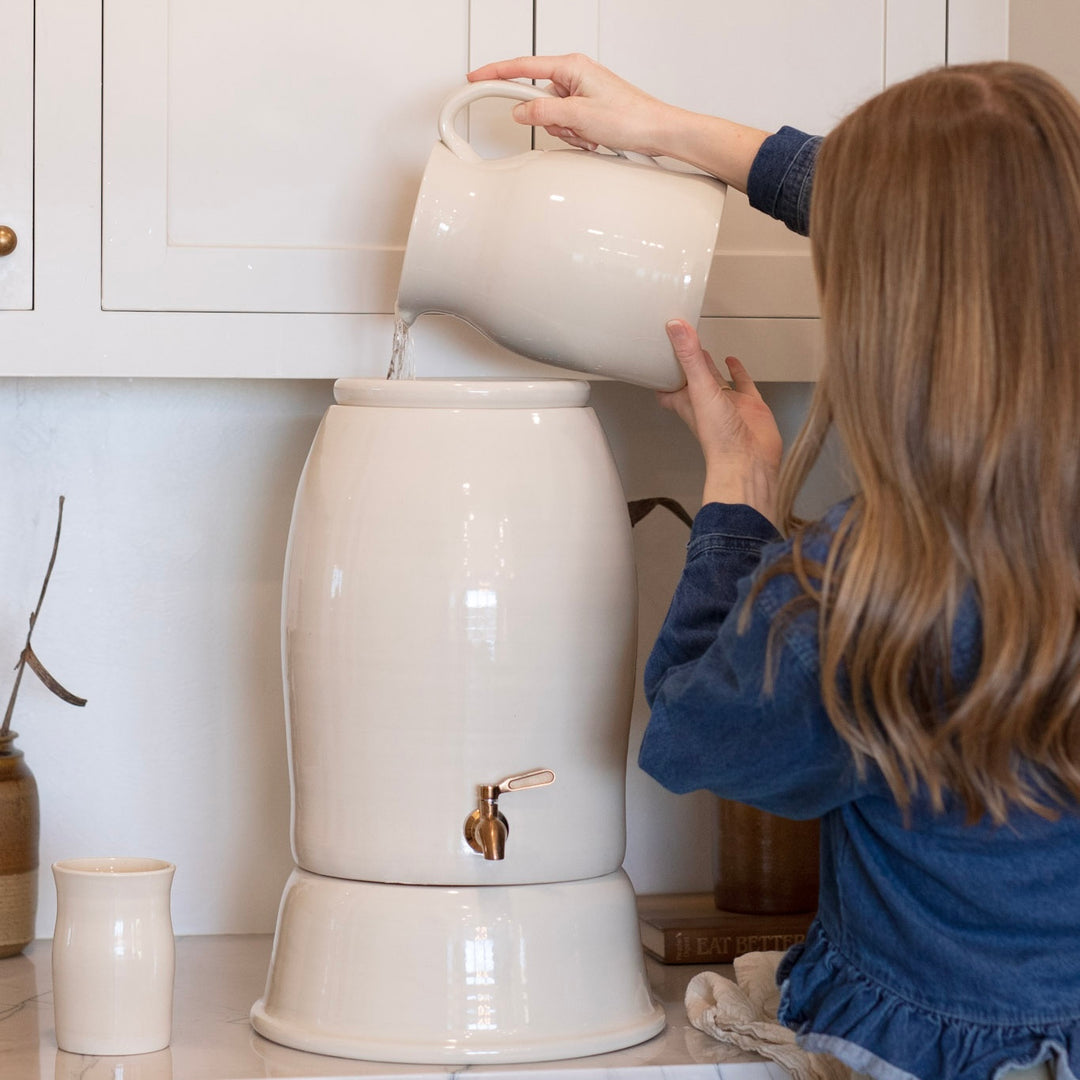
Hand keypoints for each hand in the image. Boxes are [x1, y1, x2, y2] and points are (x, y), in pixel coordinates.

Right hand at [466, 54, 768, 190]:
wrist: (659, 131)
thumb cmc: (631, 117)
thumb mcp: (579, 116)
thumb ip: (544, 113)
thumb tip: (520, 111)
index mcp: (571, 67)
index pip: (522, 67)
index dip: (496, 74)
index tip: (475, 78)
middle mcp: (575, 75)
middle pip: (538, 99)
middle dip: (549, 121)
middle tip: (572, 127)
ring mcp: (581, 93)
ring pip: (552, 117)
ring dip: (566, 131)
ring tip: (590, 134)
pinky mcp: (588, 110)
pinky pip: (566, 125)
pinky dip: (576, 136)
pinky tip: (594, 138)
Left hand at [658, 320, 781, 522]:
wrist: (750, 459)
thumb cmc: (719, 437)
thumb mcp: (700, 389)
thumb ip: (689, 357)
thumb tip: (675, 327)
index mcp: (687, 402)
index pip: (667, 387)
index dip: (660, 372)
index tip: (654, 355)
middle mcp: (706, 402)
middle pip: (690, 379)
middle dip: (683, 363)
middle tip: (676, 344)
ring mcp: (728, 403)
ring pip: (715, 379)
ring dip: (708, 365)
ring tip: (700, 348)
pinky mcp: (749, 404)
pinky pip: (742, 383)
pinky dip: (737, 371)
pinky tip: (732, 360)